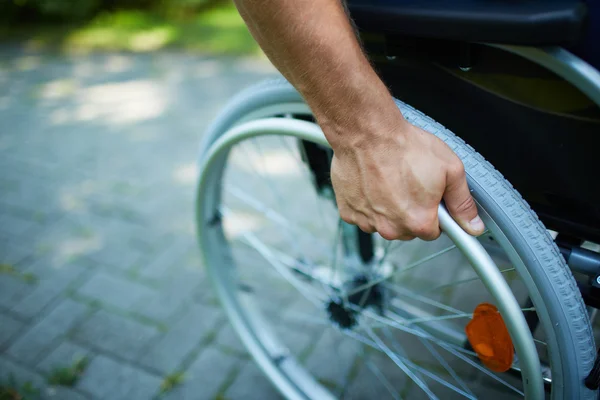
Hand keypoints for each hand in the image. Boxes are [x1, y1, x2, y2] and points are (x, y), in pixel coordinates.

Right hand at [329, 118, 484, 240]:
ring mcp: (368, 221)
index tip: (430, 197)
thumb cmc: (404, 147)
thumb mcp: (449, 169)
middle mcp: (392, 228)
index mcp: (419, 221)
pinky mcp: (349, 212)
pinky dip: (368, 203)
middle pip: (408, 228)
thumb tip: (473, 224)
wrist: (366, 133)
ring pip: (385, 222)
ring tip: (390, 180)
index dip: (435, 211)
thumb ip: (462, 202)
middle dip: (411, 210)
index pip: (434, 231)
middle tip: (410, 182)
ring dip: (388, 207)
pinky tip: (372, 184)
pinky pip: (364, 214)